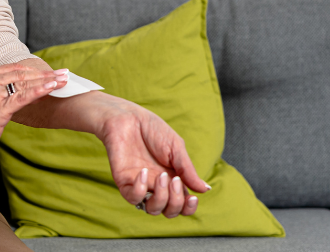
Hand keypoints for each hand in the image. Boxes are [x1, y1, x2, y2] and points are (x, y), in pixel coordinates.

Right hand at [0, 63, 67, 165]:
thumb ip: (4, 88)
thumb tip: (32, 83)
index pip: (16, 69)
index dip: (36, 69)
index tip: (54, 70)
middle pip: (22, 74)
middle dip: (46, 74)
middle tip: (64, 73)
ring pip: (25, 84)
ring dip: (47, 82)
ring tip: (63, 80)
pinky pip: (22, 97)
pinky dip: (39, 91)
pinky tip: (52, 88)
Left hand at [97, 102, 209, 217]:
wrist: (129, 117)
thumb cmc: (153, 130)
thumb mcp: (176, 148)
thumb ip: (188, 170)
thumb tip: (205, 189)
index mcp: (172, 179)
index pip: (182, 204)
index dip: (188, 208)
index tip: (193, 198)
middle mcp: (157, 186)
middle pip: (169, 211)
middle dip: (176, 201)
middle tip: (174, 179)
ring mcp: (140, 185)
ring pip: (153, 209)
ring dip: (161, 197)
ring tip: (161, 176)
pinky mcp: (124, 181)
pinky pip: (133, 198)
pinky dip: (140, 190)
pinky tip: (143, 171)